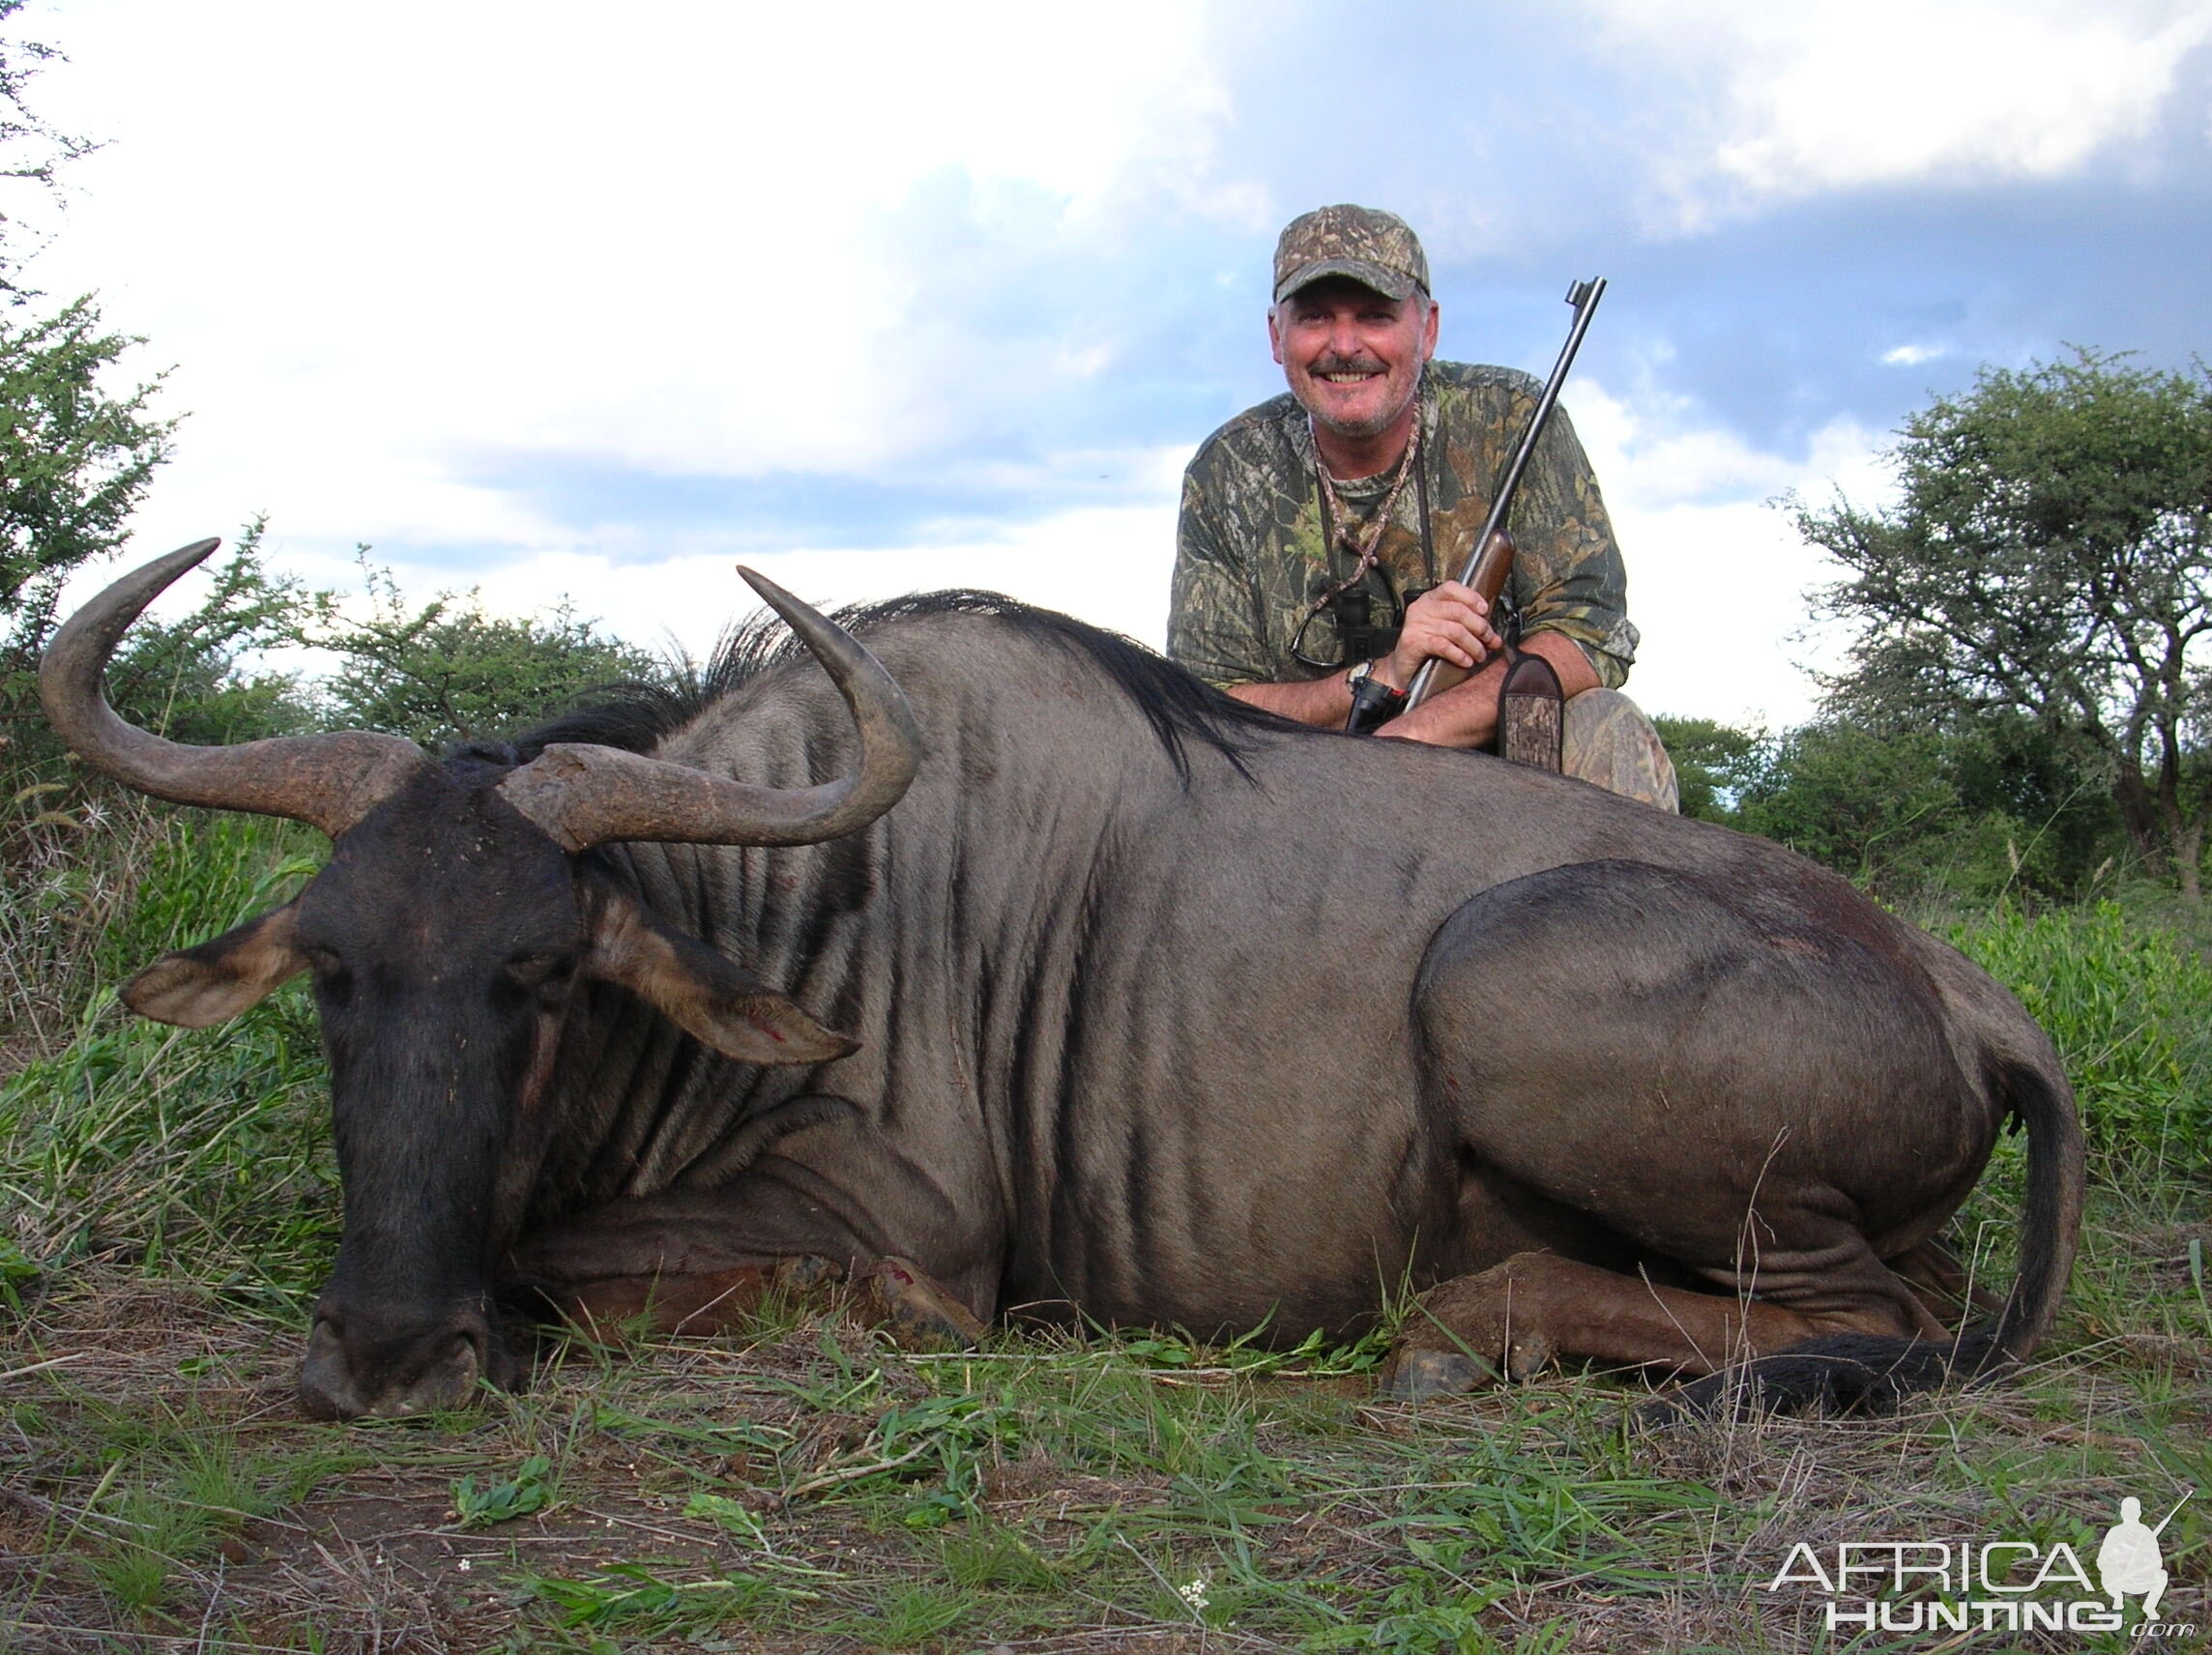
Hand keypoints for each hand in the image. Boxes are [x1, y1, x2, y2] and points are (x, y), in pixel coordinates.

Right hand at [1380, 580, 1501, 686]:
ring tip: (1479, 655)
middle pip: (1459, 611)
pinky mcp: (1413, 641)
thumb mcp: (1447, 631)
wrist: (1403, 668)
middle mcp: (1422, 608)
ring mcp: (1416, 624)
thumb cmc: (1426, 648)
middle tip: (1489, 640)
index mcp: (1430, 599)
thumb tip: (1495, 638)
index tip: (1485, 611)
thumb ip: (1469, 629)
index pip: (1452, 588)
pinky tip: (1466, 661)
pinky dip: (1459, 654)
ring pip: (1454, 630)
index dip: (1471, 597)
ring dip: (1473, 645)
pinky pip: (1443, 645)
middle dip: (1479, 627)